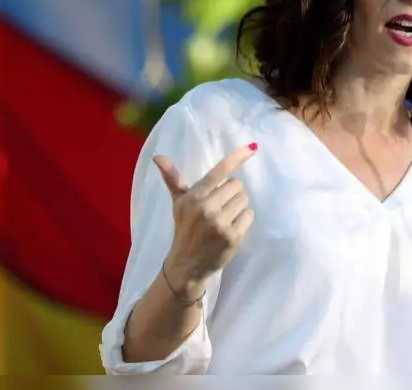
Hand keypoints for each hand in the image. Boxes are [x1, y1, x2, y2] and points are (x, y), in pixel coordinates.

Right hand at [154, 143, 257, 287]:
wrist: (186, 264)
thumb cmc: (184, 229)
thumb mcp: (178, 203)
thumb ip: (172, 178)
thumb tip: (158, 156)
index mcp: (194, 197)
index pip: (219, 172)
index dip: (237, 157)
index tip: (253, 147)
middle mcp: (207, 208)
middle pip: (237, 185)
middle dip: (232, 193)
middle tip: (221, 205)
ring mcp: (221, 223)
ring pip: (244, 200)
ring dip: (238, 206)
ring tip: (225, 217)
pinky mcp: (233, 237)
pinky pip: (249, 215)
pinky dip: (244, 219)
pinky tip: (231, 227)